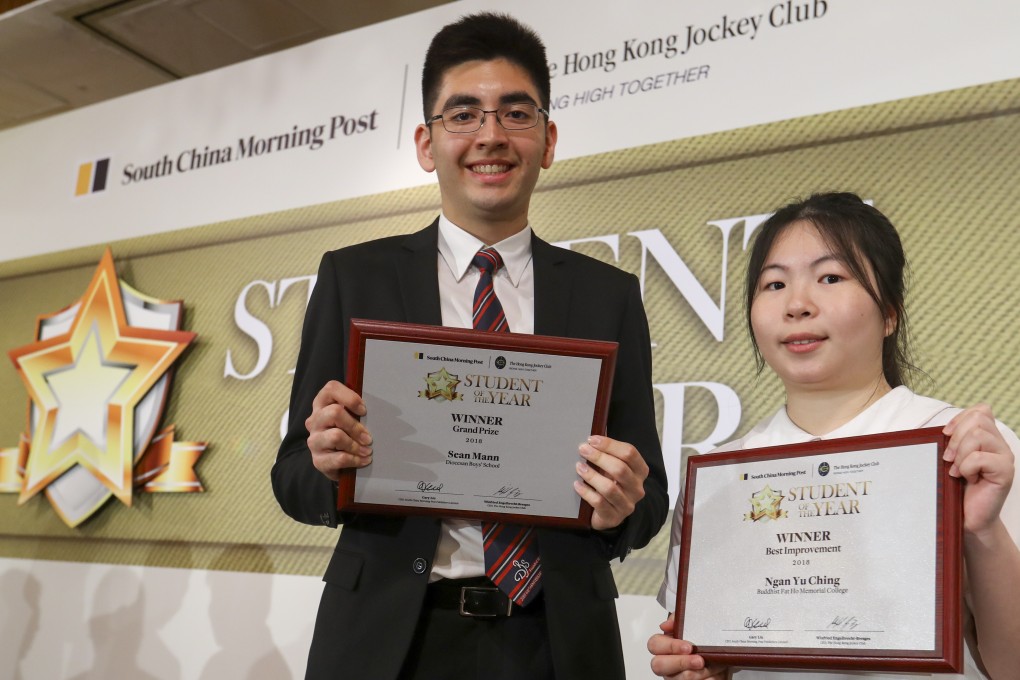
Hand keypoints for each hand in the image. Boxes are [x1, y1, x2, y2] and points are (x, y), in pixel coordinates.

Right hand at [305, 380, 372, 480]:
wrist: (340, 465)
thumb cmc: (349, 435)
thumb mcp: (353, 418)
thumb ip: (358, 410)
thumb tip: (380, 409)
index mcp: (322, 404)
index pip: (331, 389)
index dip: (350, 398)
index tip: (364, 411)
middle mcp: (314, 420)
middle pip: (334, 413)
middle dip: (356, 426)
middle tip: (368, 438)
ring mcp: (314, 440)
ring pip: (336, 436)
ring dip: (356, 445)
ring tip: (367, 451)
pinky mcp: (318, 460)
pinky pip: (339, 458)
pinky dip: (356, 460)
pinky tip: (364, 460)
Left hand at [574, 435, 648, 530]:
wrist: (609, 513)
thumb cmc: (610, 483)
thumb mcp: (613, 468)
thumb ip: (608, 454)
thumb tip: (591, 439)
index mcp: (640, 471)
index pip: (630, 453)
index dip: (610, 445)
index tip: (591, 439)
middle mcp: (637, 488)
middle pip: (620, 469)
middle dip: (599, 457)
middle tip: (583, 450)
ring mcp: (627, 505)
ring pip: (609, 488)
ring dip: (592, 475)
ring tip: (579, 467)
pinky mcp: (614, 517)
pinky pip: (599, 503)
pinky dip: (586, 492)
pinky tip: (577, 484)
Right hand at [648, 615, 728, 679]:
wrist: (722, 659)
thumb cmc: (706, 643)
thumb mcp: (696, 626)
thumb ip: (680, 621)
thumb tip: (666, 625)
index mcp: (665, 646)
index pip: (654, 645)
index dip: (670, 646)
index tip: (688, 646)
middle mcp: (667, 663)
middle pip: (658, 665)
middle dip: (681, 662)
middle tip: (699, 660)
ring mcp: (676, 677)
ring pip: (679, 678)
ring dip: (699, 672)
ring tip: (712, 666)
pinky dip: (707, 679)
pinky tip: (713, 675)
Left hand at [943, 404, 1015, 534]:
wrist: (968, 516)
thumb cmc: (957, 487)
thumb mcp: (952, 458)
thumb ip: (954, 440)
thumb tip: (943, 429)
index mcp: (989, 437)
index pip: (981, 410)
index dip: (960, 419)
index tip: (945, 435)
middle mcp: (1000, 445)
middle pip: (978, 419)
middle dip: (956, 437)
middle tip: (949, 458)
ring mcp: (1005, 457)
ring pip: (978, 435)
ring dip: (960, 453)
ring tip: (957, 470)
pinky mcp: (1006, 472)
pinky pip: (979, 457)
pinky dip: (966, 467)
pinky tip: (968, 479)